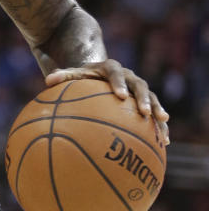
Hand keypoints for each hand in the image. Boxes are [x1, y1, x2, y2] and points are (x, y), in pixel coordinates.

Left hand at [45, 58, 169, 145]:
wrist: (98, 74)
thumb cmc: (82, 77)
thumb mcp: (73, 74)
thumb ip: (62, 76)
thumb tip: (47, 80)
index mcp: (111, 68)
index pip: (116, 74)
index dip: (120, 84)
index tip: (121, 96)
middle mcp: (129, 77)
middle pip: (140, 85)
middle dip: (144, 99)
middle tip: (145, 112)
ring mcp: (138, 89)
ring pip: (153, 98)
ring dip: (157, 110)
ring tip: (162, 123)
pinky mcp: (145, 101)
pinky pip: (154, 113)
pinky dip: (159, 126)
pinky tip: (164, 142)